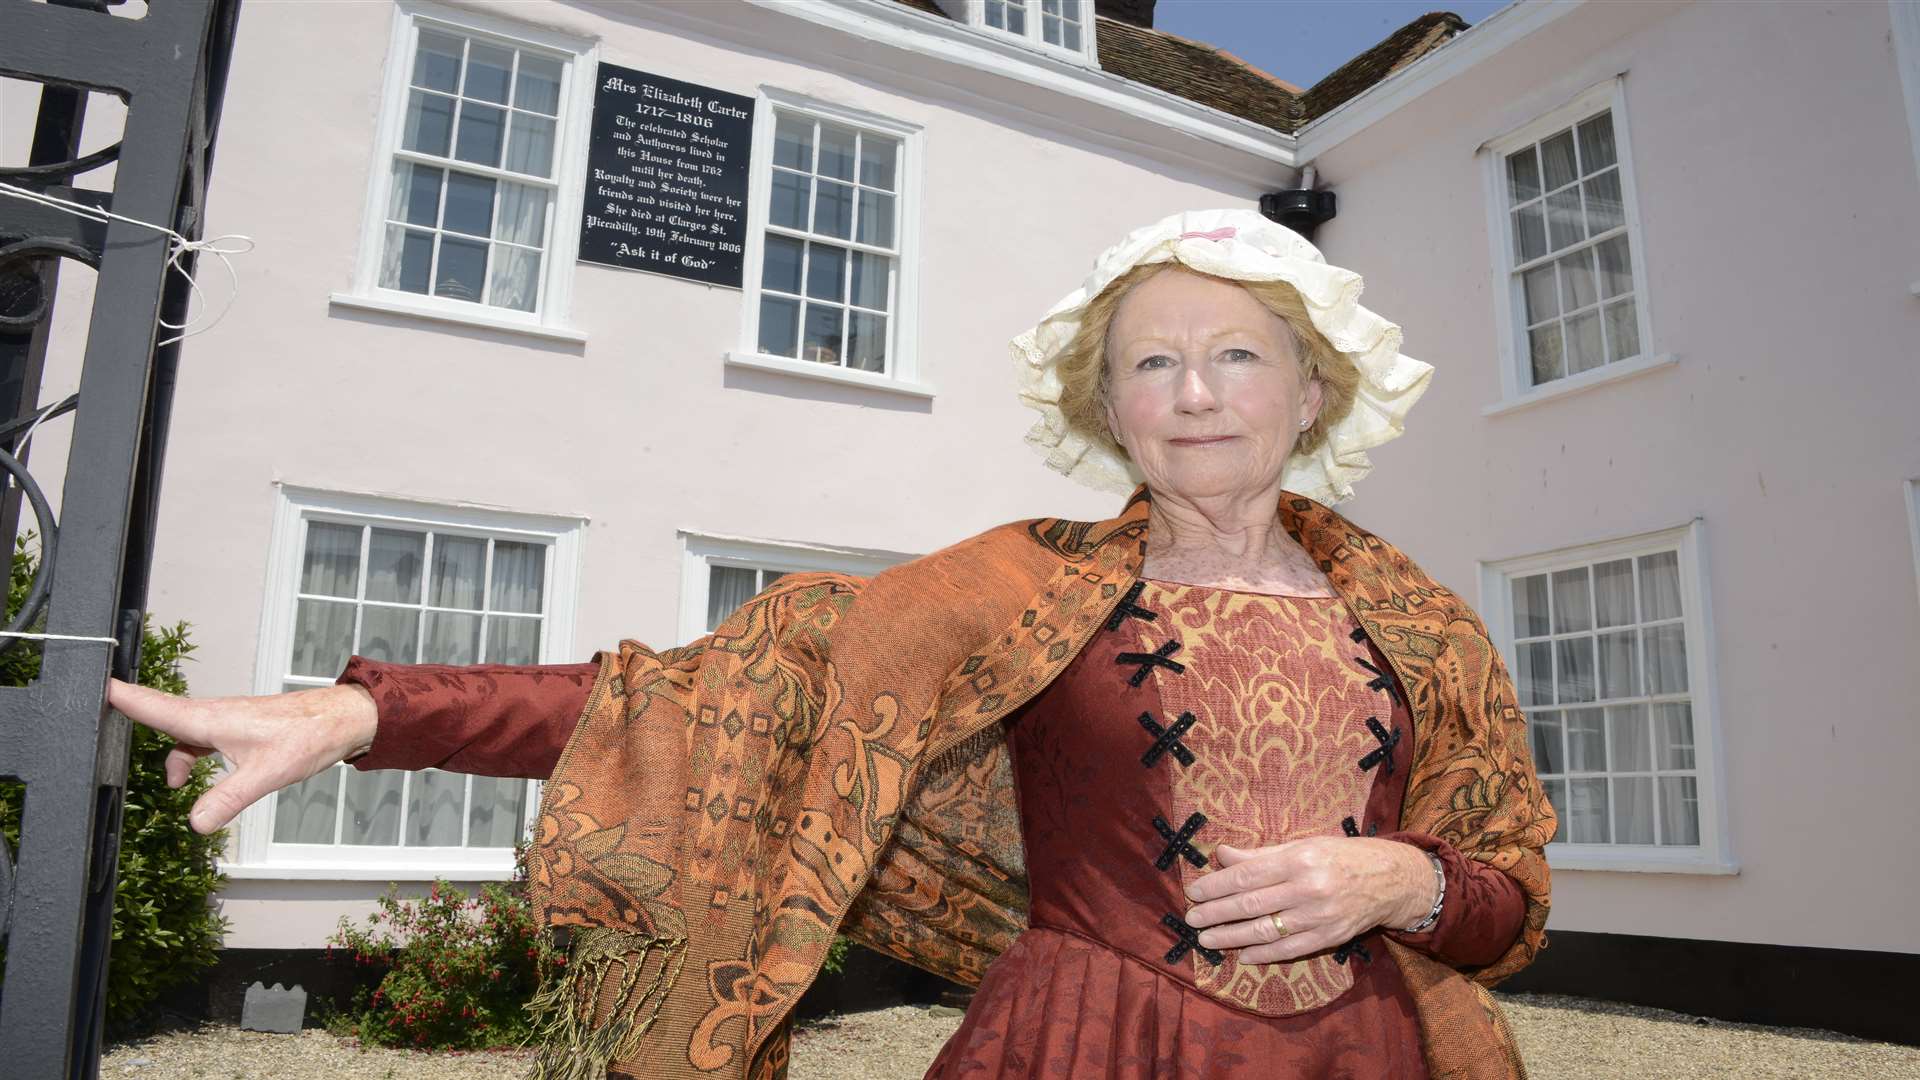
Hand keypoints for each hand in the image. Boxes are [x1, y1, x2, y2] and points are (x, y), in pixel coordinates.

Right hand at [106, 678, 378, 834]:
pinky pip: (201, 738)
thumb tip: (195, 824)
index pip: (154, 706)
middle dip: (132, 714)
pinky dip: (191, 755)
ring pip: (183, 732)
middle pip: (160, 714)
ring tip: (173, 784)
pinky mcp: (238, 728)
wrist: (341, 720)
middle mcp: (212, 715)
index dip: (121, 696)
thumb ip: (227, 799)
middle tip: (100, 711)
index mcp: (210, 719)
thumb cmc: (307, 737)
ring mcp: (225, 720)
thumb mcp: (264, 775)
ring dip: (172, 753)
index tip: (92, 684)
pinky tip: (197, 779)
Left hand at [1182, 836, 1435, 964]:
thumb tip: (1221, 855)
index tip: (1193, 892)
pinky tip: (1242, 956)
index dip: (1216, 886)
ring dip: (1231, 937)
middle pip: (1251, 905)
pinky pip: (1289, 950)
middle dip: (1216, 914)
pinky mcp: (1329, 938)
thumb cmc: (1340, 856)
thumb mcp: (1302, 845)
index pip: (1247, 875)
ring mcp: (1319, 917)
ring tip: (1207, 940)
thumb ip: (1260, 854)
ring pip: (1265, 931)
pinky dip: (1263, 955)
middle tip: (1191, 919)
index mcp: (1299, 859)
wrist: (1390, 880)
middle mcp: (1308, 889)